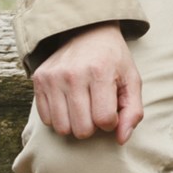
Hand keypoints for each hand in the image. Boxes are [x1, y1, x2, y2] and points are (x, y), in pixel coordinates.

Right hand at [31, 24, 143, 142]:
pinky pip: (46, 120)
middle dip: (93, 125)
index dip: (111, 122)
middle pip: (82, 129)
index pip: (104, 120)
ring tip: (83, 106)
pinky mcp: (39, 79)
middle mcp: (73, 74)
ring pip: (62, 129)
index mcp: (99, 72)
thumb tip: (122, 140)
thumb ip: (133, 111)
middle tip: (96, 108)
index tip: (112, 109)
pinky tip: (69, 102)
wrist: (88, 31)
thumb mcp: (131, 80)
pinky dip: (59, 117)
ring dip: (75, 124)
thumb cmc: (113, 60)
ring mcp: (53, 77)